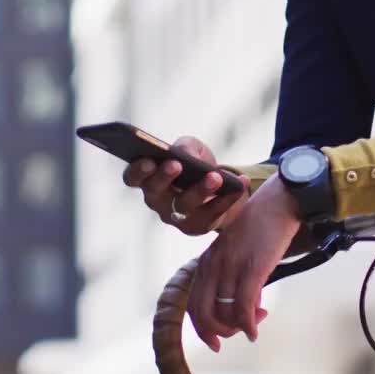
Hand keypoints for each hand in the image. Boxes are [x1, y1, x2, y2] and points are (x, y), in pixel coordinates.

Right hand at [120, 135, 250, 235]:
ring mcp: (177, 217)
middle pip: (154, 192)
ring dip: (200, 190)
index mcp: (149, 178)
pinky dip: (228, 198)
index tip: (148, 160)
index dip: (137, 170)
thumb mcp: (192, 148)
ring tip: (215, 176)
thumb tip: (187, 156)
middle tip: (177, 165)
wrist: (221, 188)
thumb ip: (187, 147)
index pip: (133, 177)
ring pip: (184, 206)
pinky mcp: (199, 226)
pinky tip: (241, 183)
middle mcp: (158, 200)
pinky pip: (212, 214)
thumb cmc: (197, 165)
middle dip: (164, 178)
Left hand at [188, 176, 302, 351]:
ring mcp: (231, 267)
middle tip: (242, 331)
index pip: (193, 306)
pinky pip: (243, 307)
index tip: (217, 342)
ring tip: (258, 318)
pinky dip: (249, 325)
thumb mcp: (236, 250)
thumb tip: (245, 309)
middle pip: (204, 315)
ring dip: (241, 326)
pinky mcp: (251, 268)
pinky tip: (257, 328)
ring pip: (224, 315)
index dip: (203, 329)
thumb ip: (233, 276)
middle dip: (221, 332)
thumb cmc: (260, 225)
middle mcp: (213, 266)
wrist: (279, 202)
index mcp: (206, 262)